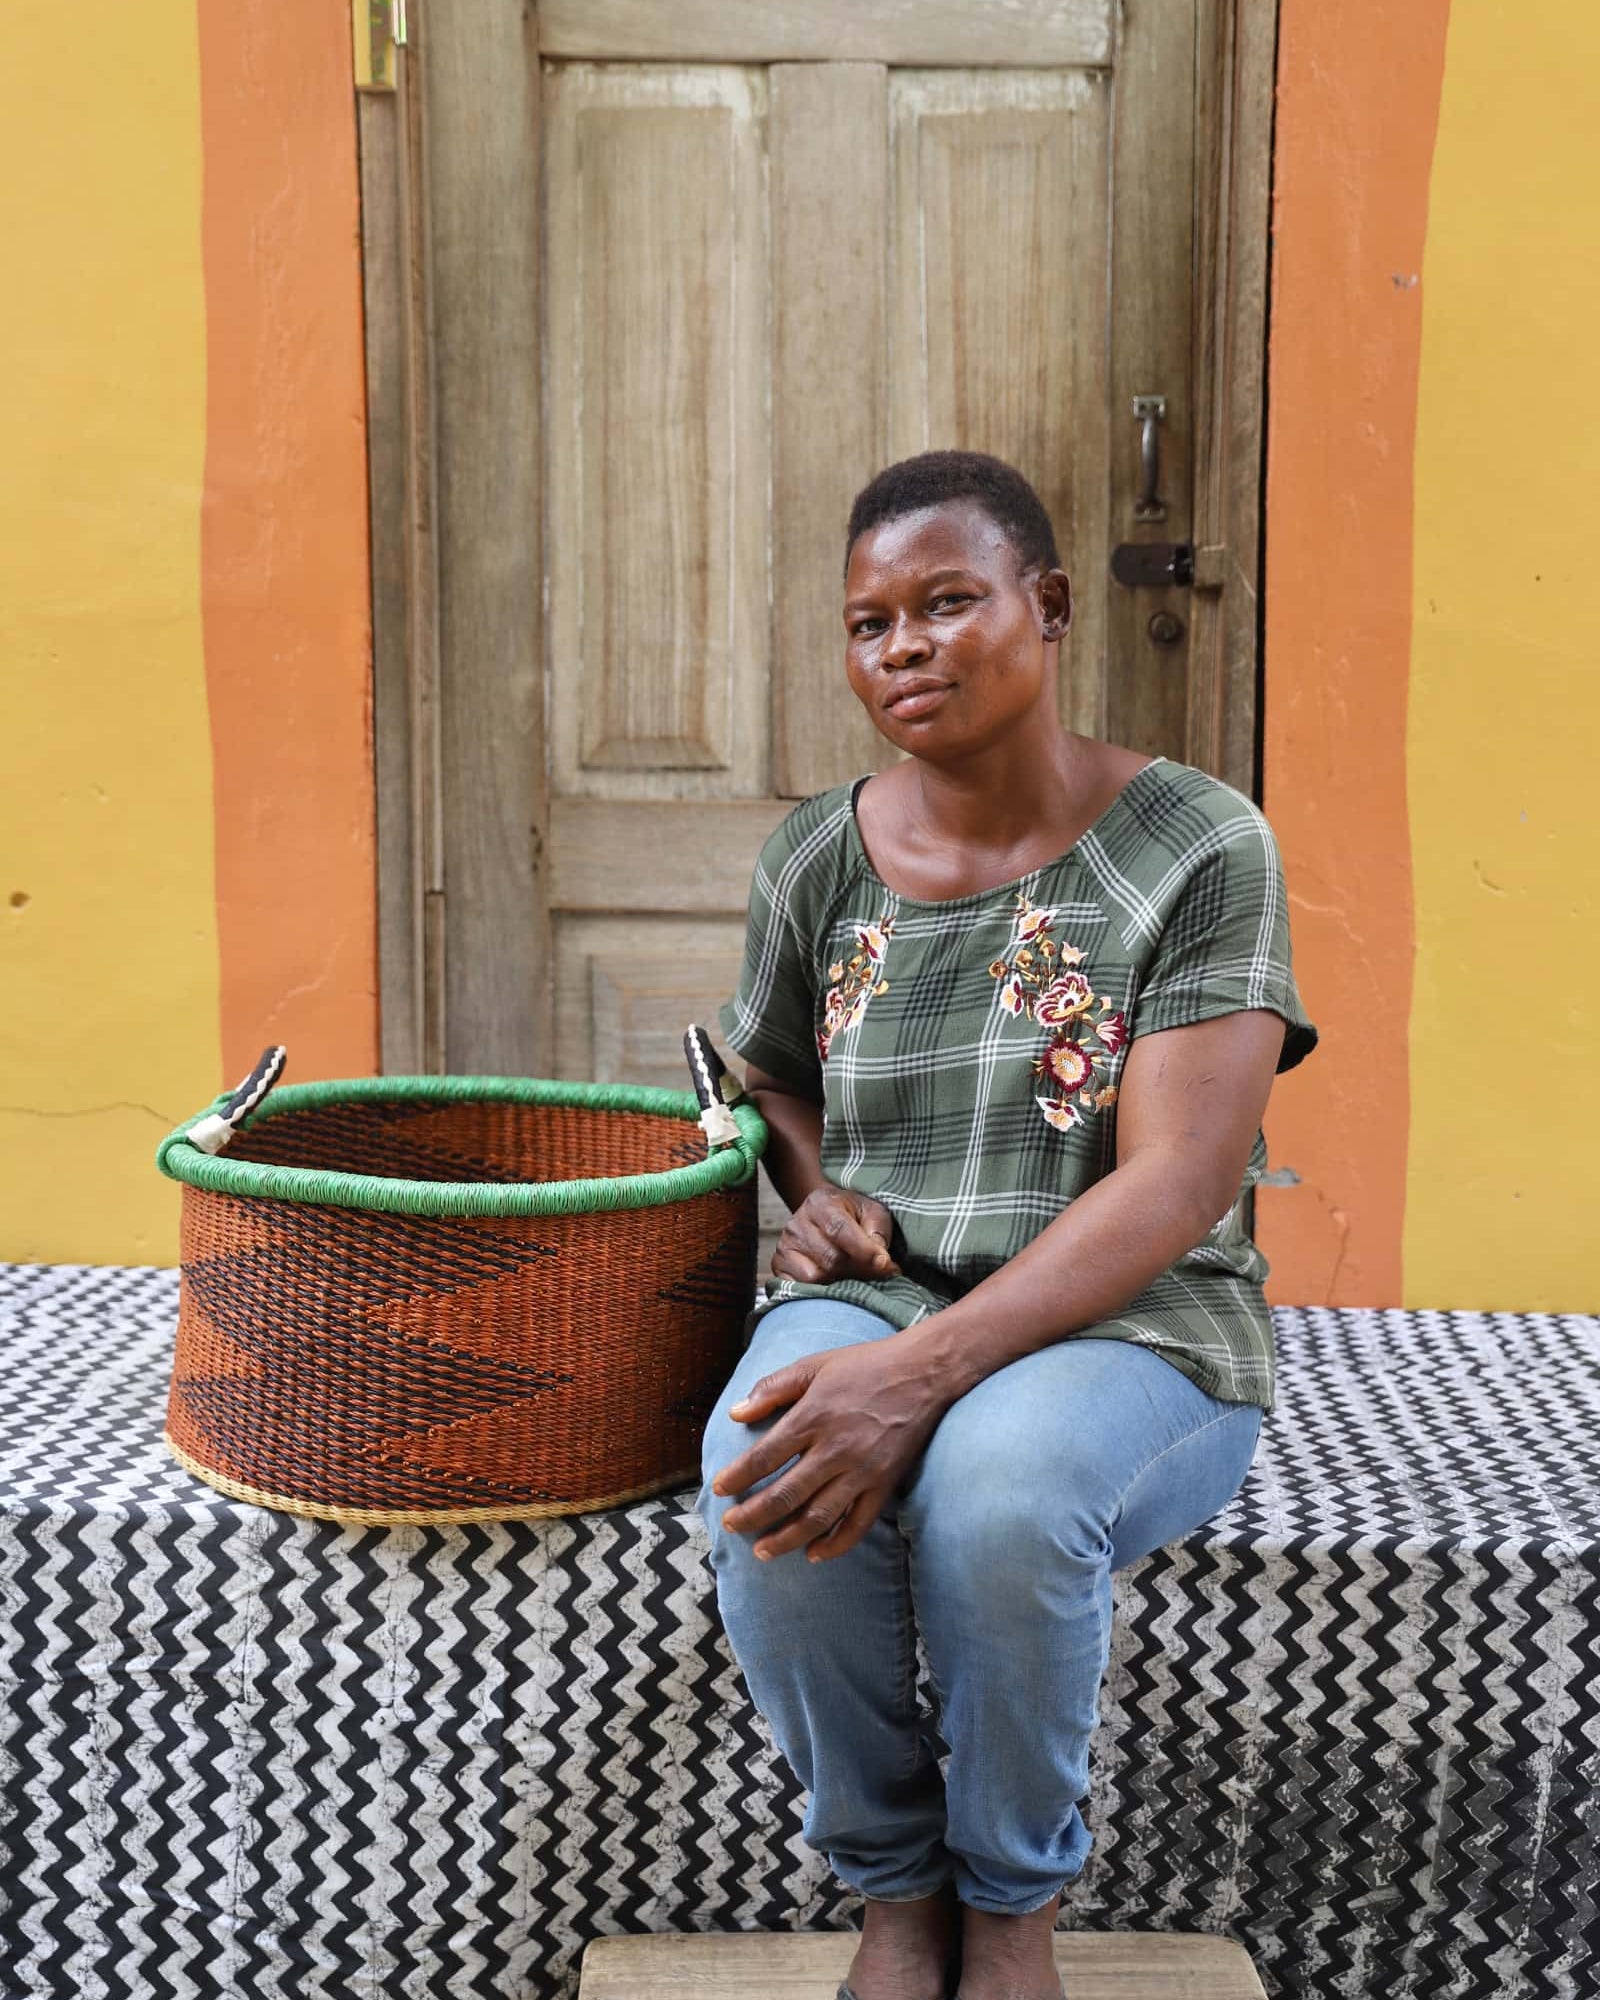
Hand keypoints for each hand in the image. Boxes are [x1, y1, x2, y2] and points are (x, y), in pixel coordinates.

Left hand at [711, 1336, 946, 1562]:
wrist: (923, 1372)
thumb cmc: (865, 1365)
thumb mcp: (814, 1364)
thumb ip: (772, 1388)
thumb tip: (735, 1414)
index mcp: (814, 1416)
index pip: (765, 1457)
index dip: (737, 1477)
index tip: (718, 1490)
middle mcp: (836, 1448)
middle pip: (785, 1494)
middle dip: (753, 1515)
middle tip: (731, 1527)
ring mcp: (863, 1470)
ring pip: (818, 1516)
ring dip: (786, 1538)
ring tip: (761, 1551)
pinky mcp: (885, 1484)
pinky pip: (858, 1524)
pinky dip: (835, 1545)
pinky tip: (813, 1554)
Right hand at [772, 1184, 900, 1284]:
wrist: (826, 1214)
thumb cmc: (853, 1215)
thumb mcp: (872, 1211)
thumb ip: (878, 1230)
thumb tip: (879, 1259)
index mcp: (820, 1203)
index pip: (839, 1229)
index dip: (864, 1250)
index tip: (885, 1263)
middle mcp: (797, 1223)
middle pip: (830, 1258)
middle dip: (860, 1270)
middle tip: (880, 1275)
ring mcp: (785, 1246)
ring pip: (817, 1277)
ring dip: (843, 1282)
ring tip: (858, 1277)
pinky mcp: (780, 1266)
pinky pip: (801, 1288)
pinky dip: (822, 1291)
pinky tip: (837, 1283)